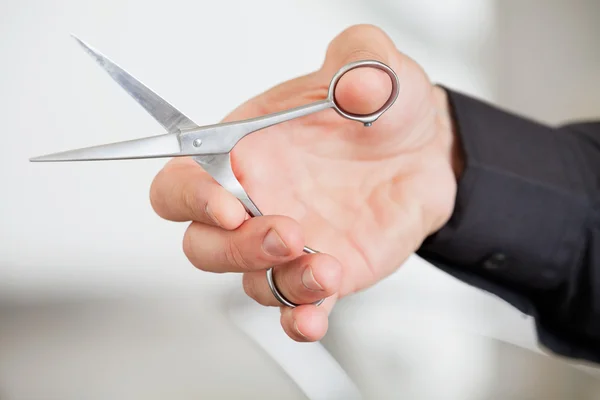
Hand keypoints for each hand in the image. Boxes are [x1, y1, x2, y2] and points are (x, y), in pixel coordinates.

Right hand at [149, 24, 461, 340]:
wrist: (427, 151)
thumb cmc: (384, 108)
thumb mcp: (374, 65)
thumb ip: (361, 61)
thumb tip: (357, 86)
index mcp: (246, 152)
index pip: (182, 183)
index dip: (191, 198)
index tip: (230, 204)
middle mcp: (257, 203)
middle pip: (204, 244)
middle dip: (235, 248)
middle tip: (286, 233)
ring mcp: (288, 243)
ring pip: (250, 281)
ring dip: (279, 283)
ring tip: (325, 268)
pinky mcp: (324, 271)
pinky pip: (298, 307)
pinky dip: (300, 320)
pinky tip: (314, 317)